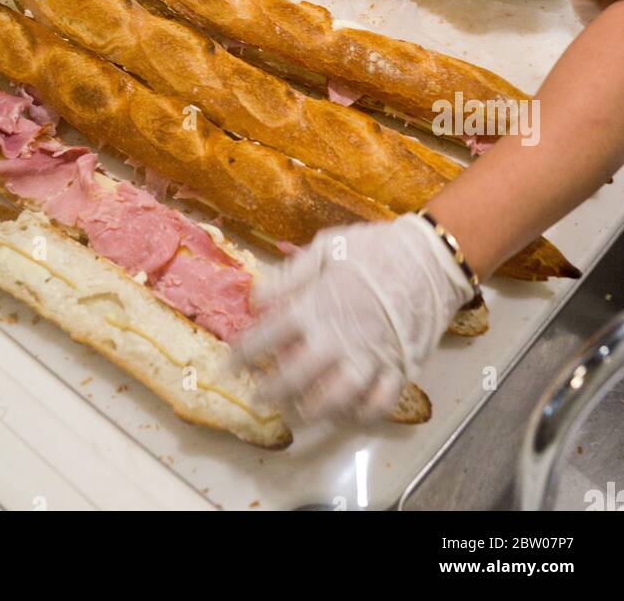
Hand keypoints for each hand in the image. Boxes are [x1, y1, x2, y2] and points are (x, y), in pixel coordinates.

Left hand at [235, 214, 473, 424]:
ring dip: (312, 410)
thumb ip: (292, 275)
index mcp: (317, 305)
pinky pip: (379, 403)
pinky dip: (362, 414)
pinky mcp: (399, 368)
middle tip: (257, 397)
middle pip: (296, 376)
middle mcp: (339, 337)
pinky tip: (348, 415)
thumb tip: (257, 298)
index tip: (231, 364)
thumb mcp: (328, 246)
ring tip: (298, 413)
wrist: (432, 256)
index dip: (245, 353)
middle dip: (272, 391)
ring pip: (335, 398)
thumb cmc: (376, 248)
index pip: (269, 336)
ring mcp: (370, 357)